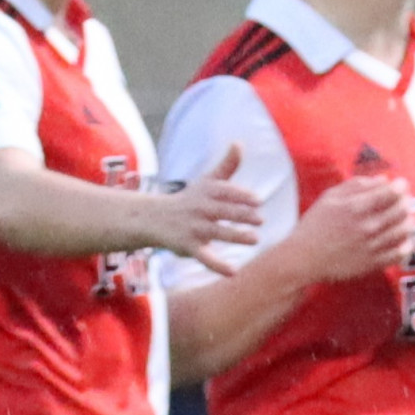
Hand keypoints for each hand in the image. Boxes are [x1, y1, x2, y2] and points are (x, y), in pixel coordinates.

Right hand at [146, 142, 266, 262]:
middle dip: (241, 214)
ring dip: (235, 236)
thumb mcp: (208, 181)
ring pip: (216, 232)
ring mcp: (194, 228)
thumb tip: (239, 143)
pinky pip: (204, 256)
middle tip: (260, 219)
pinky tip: (233, 272)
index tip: (257, 200)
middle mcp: (200, 209)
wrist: (154, 219)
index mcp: (207, 192)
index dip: (241, 196)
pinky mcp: (188, 246)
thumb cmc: (190, 199)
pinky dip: (217, 265)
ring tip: (255, 239)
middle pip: (223, 211)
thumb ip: (227, 165)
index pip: (225, 192)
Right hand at [288, 170, 414, 281]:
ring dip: (408, 220)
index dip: (401, 186)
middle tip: (402, 200)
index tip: (400, 185)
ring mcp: (372, 246)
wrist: (304, 259)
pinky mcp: (374, 263)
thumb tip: (383, 180)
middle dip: (406, 201)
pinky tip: (401, 238)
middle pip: (402, 209)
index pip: (392, 192)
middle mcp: (367, 226)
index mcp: (355, 207)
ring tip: (403, 217)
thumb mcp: (330, 198)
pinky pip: (402, 252)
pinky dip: (406, 243)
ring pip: (405, 229)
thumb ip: (357, 185)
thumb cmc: (315, 225)